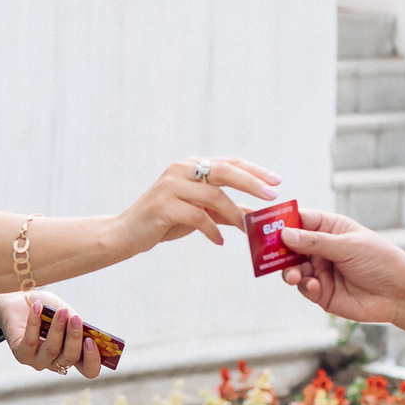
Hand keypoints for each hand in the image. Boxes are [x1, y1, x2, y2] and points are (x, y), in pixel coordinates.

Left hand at [0, 291, 102, 378]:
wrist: (20, 302)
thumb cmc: (47, 309)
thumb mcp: (67, 312)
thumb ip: (74, 321)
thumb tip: (79, 325)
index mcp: (72, 355)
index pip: (88, 370)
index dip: (92, 360)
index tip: (91, 341)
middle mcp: (56, 362)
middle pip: (70, 358)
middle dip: (74, 338)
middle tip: (76, 319)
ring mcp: (38, 361)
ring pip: (52, 350)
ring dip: (57, 329)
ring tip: (60, 311)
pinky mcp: (21, 354)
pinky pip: (30, 341)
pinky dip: (35, 322)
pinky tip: (38, 307)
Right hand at [114, 157, 280, 254]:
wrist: (127, 233)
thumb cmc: (166, 221)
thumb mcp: (199, 212)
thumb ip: (225, 211)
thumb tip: (256, 216)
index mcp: (191, 166)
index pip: (229, 163)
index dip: (254, 171)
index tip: (277, 182)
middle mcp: (181, 171)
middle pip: (224, 171)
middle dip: (251, 183)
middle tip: (272, 196)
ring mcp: (170, 187)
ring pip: (213, 196)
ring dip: (234, 214)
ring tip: (246, 229)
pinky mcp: (163, 206)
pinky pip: (197, 217)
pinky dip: (212, 230)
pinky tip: (220, 241)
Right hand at [274, 211, 404, 323]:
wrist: (399, 294)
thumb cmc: (380, 261)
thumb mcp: (348, 246)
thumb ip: (315, 241)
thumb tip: (285, 234)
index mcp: (330, 229)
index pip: (300, 221)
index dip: (282, 222)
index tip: (264, 226)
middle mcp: (322, 249)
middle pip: (290, 246)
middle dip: (279, 251)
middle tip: (267, 254)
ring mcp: (320, 271)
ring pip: (292, 268)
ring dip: (289, 271)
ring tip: (293, 275)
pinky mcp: (322, 293)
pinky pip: (304, 288)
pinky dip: (305, 286)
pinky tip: (315, 286)